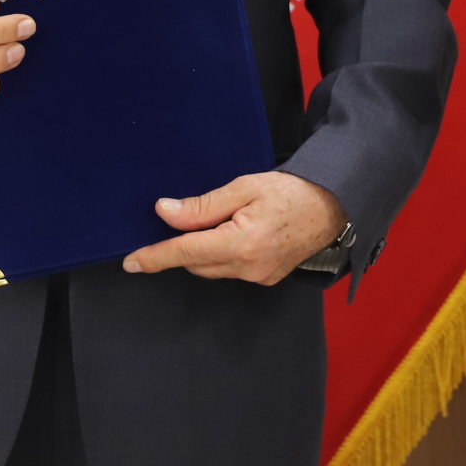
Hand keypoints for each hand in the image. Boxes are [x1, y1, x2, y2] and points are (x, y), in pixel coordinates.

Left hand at [122, 171, 348, 285]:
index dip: (156, 256)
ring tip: (217, 222)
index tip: (131, 261)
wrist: (334, 205)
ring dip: (202, 250)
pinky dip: (221, 256)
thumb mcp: (244, 187)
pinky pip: (230, 271)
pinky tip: (233, 234)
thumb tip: (165, 212)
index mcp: (242, 242)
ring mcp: (259, 277)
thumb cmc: (292, 191)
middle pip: (196, 262)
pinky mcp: (267, 279)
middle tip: (183, 219)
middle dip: (182, 245)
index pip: (186, 252)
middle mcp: (250, 267)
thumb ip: (202, 205)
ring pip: (212, 269)